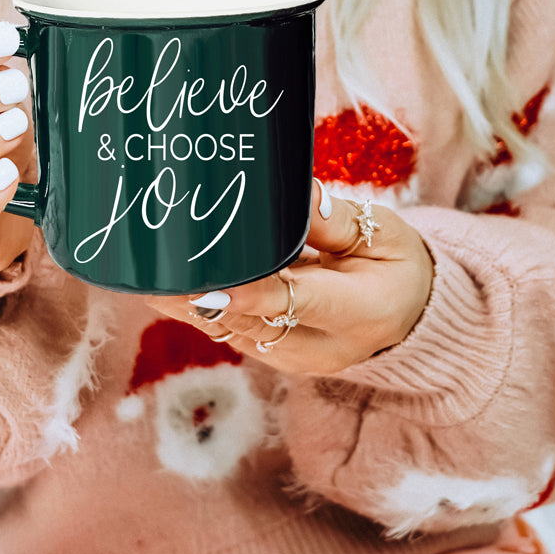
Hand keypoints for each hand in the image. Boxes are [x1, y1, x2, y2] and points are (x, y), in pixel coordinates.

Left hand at [145, 181, 433, 373]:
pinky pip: (226, 330)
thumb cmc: (396, 265)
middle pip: (249, 321)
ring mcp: (290, 357)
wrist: (408, 317)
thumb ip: (336, 219)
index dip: (247, 294)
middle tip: (157, 266)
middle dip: (199, 295)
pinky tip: (164, 280)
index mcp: (360, 313)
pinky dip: (196, 307)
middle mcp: (320, 348)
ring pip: (228, 330)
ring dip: (186, 303)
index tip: (208, 282)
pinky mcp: (269, 353)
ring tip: (147, 270)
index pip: (295, 303)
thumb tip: (296, 196)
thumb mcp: (385, 234)